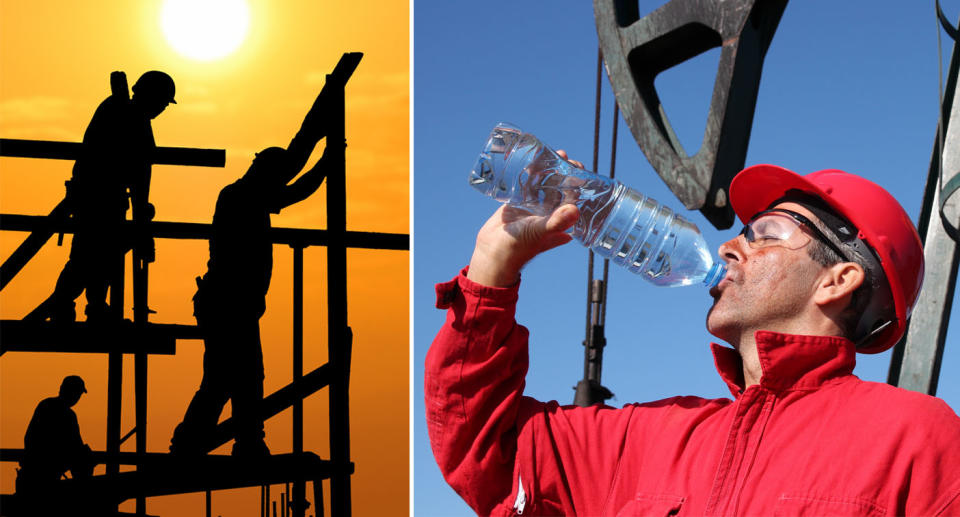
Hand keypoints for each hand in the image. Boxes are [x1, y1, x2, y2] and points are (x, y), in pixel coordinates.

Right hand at [466, 149, 583, 286]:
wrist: (494, 251)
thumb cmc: (519, 247)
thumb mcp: (540, 232)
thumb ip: (557, 222)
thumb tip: (575, 209)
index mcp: (559, 220)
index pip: (573, 197)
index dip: (578, 181)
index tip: (578, 166)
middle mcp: (549, 213)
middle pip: (560, 187)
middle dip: (564, 171)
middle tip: (563, 156)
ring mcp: (533, 207)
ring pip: (544, 184)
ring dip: (548, 170)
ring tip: (550, 153)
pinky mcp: (518, 203)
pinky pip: (527, 185)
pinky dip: (530, 174)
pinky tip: (531, 161)